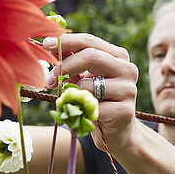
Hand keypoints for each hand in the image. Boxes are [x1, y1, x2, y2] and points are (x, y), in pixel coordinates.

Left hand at [43, 34, 138, 151]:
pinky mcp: (125, 111)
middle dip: (64, 66)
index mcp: (118, 56)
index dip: (66, 42)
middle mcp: (128, 69)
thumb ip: (72, 61)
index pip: (90, 41)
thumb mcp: (85, 78)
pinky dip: (81, 111)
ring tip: (68, 101)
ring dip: (71, 94)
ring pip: (88, 85)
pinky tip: (82, 114)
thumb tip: (50, 45)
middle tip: (49, 79)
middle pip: (91, 57)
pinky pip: (92, 107)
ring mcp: (128, 90)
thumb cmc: (97, 101)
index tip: (46, 44)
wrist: (115, 132)